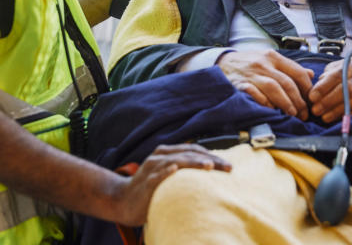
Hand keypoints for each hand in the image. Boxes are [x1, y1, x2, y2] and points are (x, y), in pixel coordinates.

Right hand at [114, 144, 231, 225]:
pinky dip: (166, 171)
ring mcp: (153, 168)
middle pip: (189, 154)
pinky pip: (158, 176)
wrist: (122, 200)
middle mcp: (160, 157)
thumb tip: (209, 171)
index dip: (212, 155)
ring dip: (193, 162)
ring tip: (209, 166)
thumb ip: (183, 170)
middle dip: (211, 160)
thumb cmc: (150, 189)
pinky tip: (175, 170)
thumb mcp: (168, 175)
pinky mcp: (147, 182)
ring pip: (176, 161)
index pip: (194, 150)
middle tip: (228, 167)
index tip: (229, 165)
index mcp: (167, 153)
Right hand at [216, 49, 313, 119]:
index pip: (297, 72)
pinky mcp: (240, 84)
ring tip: (292, 114)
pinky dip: (265, 102)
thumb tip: (311, 75)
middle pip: (287, 83)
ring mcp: (252, 74)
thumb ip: (290, 67)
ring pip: (273, 88)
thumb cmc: (251, 63)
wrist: (224, 61)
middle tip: (304, 114)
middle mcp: (263, 64)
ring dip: (285, 103)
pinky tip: (272, 110)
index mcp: (273, 57)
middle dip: (298, 101)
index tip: (312, 101)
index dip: (307, 88)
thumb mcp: (270, 59)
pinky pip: (255, 94)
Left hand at [308, 56, 351, 122]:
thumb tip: (319, 80)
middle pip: (346, 87)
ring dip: (337, 110)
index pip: (338, 73)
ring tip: (324, 117)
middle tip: (315, 109)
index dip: (323, 86)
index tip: (312, 96)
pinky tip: (342, 120)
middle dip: (327, 100)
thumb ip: (338, 69)